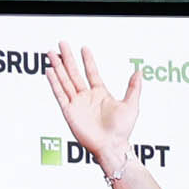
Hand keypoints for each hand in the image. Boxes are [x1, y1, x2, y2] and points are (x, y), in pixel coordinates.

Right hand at [43, 42, 143, 165]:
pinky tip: (50, 71)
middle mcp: (86, 97)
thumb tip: (139, 71)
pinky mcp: (69, 111)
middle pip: (74, 72)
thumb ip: (133, 87)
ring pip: (65, 80)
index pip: (92, 73)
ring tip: (51, 53)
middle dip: (68, 58)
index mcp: (100, 94)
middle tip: (62, 43)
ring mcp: (77, 103)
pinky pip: (60, 94)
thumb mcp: (132, 105)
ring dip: (58, 67)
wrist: (112, 145)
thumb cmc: (122, 129)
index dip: (88, 60)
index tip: (84, 48)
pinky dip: (54, 83)